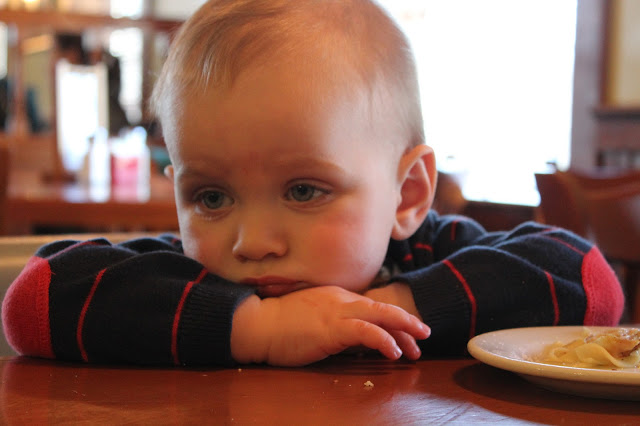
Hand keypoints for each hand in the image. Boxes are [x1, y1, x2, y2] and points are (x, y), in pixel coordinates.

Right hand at [231, 286, 429, 365]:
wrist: (259, 323)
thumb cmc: (280, 324)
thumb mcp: (313, 318)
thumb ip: (335, 323)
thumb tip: (355, 339)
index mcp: (337, 296)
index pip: (372, 306)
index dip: (393, 320)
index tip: (406, 334)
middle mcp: (341, 299)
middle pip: (383, 307)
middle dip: (407, 322)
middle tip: (425, 334)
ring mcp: (337, 311)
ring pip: (380, 315)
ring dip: (403, 330)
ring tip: (417, 347)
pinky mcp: (332, 328)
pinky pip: (366, 331)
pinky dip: (383, 340)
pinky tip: (393, 352)